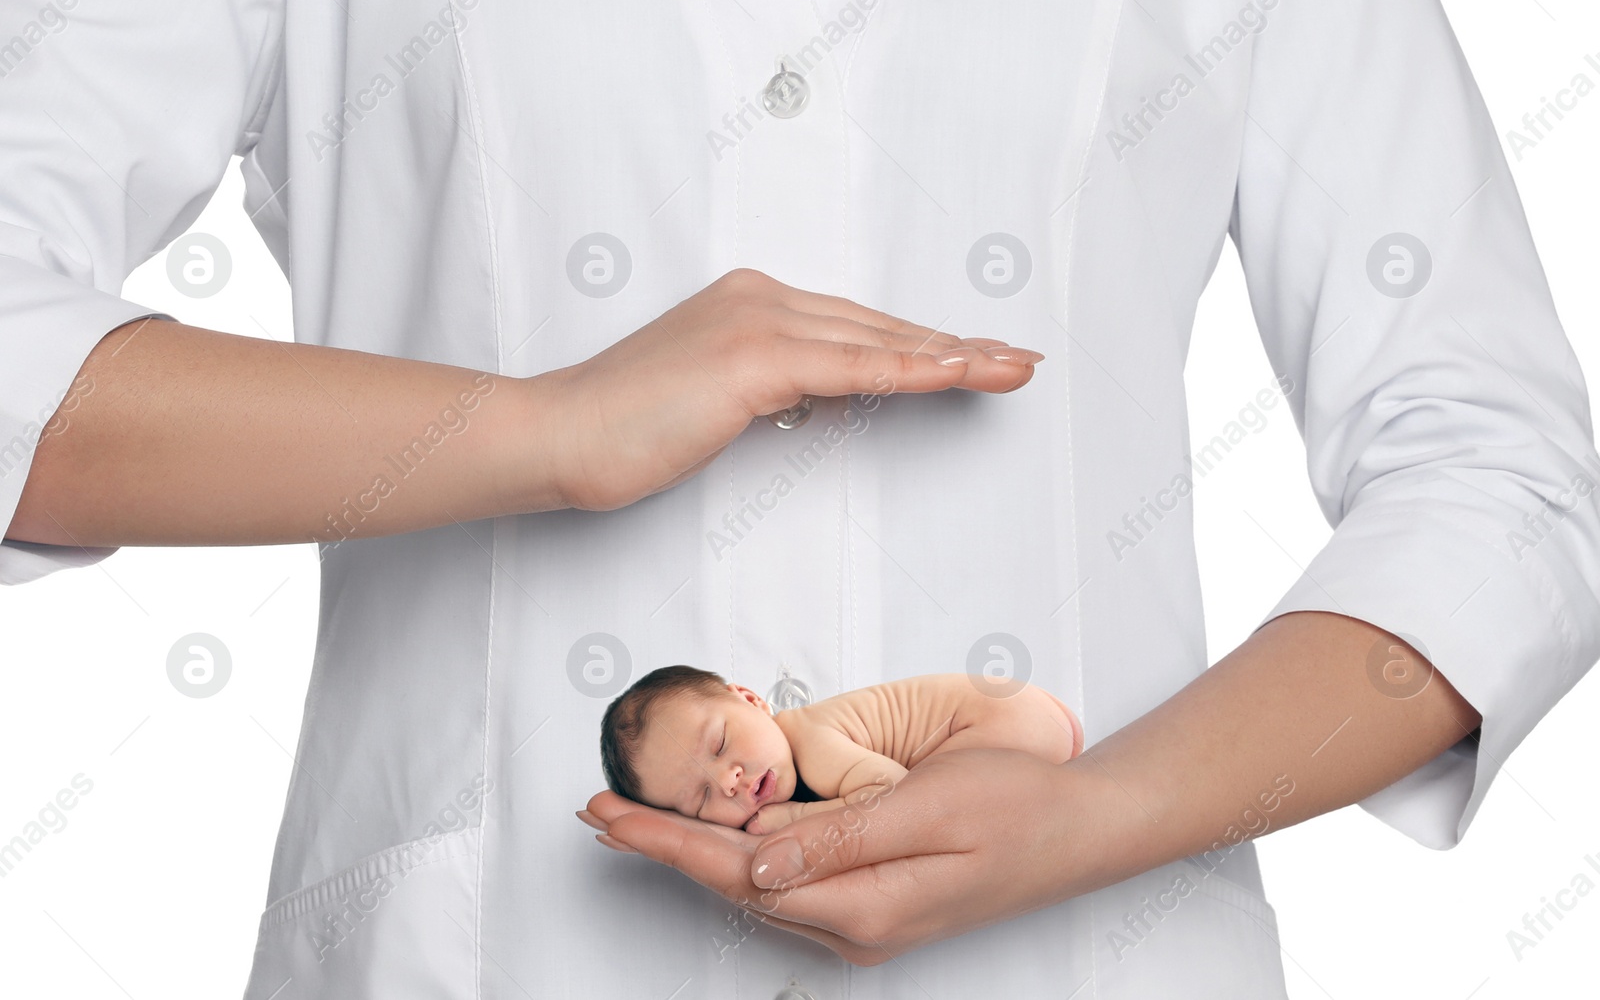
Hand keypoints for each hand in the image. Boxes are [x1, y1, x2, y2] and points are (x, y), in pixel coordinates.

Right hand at [532, 268, 1044, 511]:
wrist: (559, 434)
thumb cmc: (622, 429)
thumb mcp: (712, 402)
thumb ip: (770, 389)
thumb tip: (824, 399)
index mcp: (751, 302)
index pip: (856, 327)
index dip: (919, 343)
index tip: (972, 358)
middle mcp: (762, 297)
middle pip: (880, 327)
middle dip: (954, 346)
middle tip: (1016, 361)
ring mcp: (758, 322)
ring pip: (879, 342)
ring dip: (955, 357)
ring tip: (1012, 369)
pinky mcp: (754, 357)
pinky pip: (855, 368)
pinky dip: (913, 370)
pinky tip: (961, 375)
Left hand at [581, 748, 1086, 965]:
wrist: (1085, 829)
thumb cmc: (1019, 806)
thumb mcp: (930, 807)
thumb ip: (841, 838)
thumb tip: (757, 868)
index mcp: (864, 905)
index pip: (738, 874)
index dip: (667, 842)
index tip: (610, 815)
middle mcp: (857, 926)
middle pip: (736, 888)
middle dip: (665, 849)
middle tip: (601, 814)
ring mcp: (870, 921)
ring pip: (760, 890)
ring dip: (697, 854)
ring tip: (641, 823)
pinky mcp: (881, 905)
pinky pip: (793, 885)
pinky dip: (743, 859)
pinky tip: (724, 840)